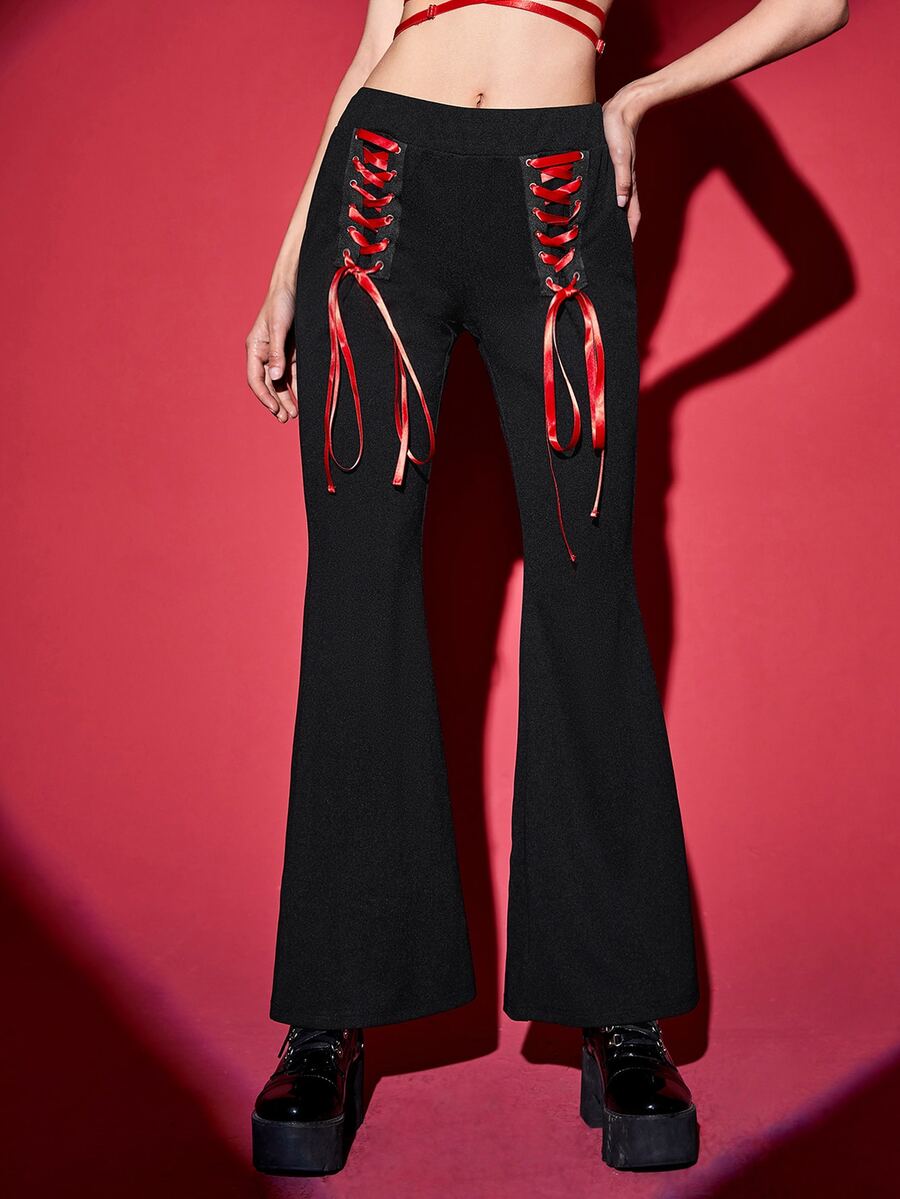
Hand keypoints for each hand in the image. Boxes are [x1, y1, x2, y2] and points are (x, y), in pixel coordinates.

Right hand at [246, 282, 298, 421]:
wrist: (295, 285)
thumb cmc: (281, 302)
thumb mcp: (278, 327)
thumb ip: (277, 353)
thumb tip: (274, 378)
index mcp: (255, 348)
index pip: (255, 379)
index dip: (263, 396)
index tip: (274, 409)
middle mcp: (265, 354)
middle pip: (268, 385)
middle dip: (276, 402)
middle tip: (285, 418)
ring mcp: (279, 355)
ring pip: (281, 383)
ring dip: (286, 399)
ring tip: (294, 414)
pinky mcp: (292, 353)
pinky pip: (293, 375)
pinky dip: (296, 388)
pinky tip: (303, 399)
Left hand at [601, 87, 646, 241]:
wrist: (623, 106)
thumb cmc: (621, 130)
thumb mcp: (620, 156)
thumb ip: (621, 180)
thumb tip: (621, 204)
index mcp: (628, 183)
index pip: (632, 215)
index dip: (629, 233)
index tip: (623, 250)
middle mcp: (624, 182)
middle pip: (624, 213)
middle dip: (618, 230)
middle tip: (608, 245)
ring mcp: (618, 174)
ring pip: (615, 202)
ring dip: (609, 216)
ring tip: (598, 230)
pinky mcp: (611, 165)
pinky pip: (608, 188)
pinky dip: (603, 199)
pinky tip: (594, 203)